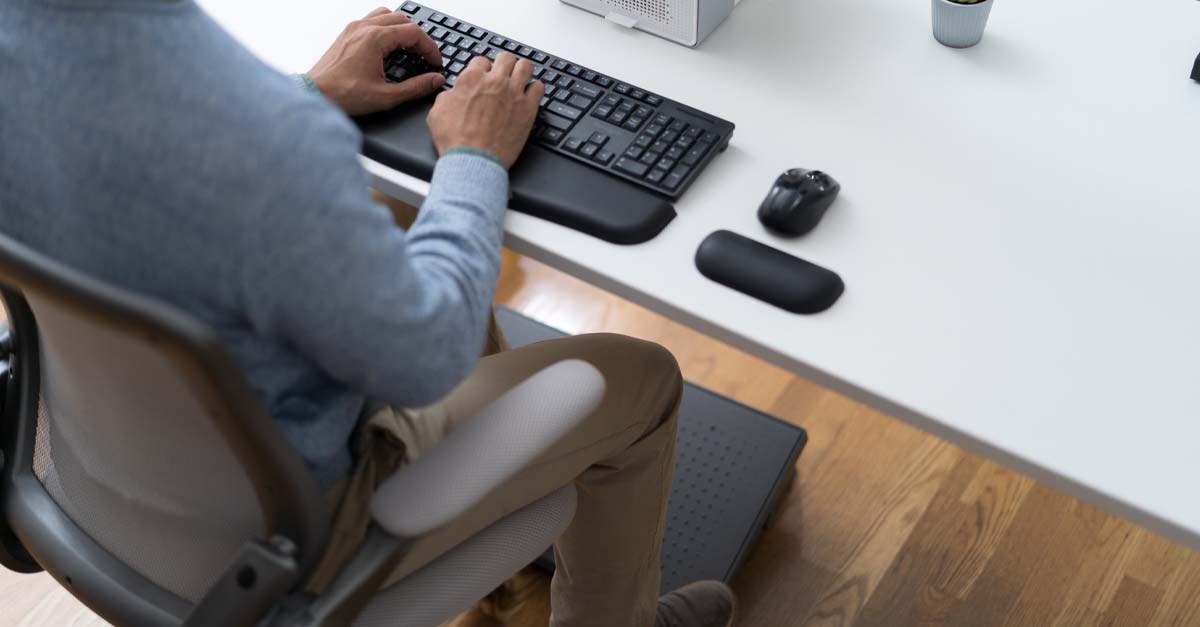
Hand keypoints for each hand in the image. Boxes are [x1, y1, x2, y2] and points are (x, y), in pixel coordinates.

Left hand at [308, 7, 444, 115]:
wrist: (315, 95)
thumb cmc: (343, 94)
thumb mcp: (386, 96)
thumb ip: (415, 87)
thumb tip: (435, 80)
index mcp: (375, 39)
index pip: (413, 32)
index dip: (429, 47)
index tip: (435, 62)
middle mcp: (364, 28)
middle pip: (403, 20)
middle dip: (419, 37)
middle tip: (425, 56)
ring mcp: (354, 28)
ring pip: (387, 15)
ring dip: (402, 28)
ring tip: (409, 47)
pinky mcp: (347, 33)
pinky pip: (372, 19)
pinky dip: (386, 27)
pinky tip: (388, 45)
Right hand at [426, 53, 544, 168]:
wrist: (473, 160)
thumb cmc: (455, 140)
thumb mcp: (437, 112)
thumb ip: (448, 96)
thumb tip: (453, 93)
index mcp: (472, 78)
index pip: (481, 61)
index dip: (481, 69)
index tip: (483, 77)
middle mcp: (495, 82)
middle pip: (505, 58)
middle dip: (503, 64)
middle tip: (502, 74)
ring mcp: (514, 93)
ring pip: (525, 66)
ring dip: (521, 71)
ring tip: (519, 79)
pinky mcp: (528, 109)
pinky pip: (539, 87)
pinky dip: (535, 89)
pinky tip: (530, 95)